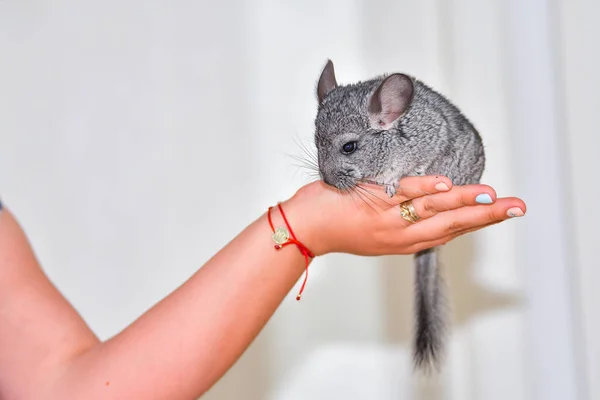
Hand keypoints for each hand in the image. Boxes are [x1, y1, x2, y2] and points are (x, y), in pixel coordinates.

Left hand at [281, 176, 526, 255]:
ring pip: (433, 209)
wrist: (305, 227)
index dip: (478, 223)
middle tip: (516, 206)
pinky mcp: (373, 202)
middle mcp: (401, 234)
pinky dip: (426, 189)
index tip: (503, 212)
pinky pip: (403, 193)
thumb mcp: (377, 230)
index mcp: (404, 241)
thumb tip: (427, 197)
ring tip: (492, 197)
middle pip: (451, 223)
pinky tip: (447, 185)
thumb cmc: (339, 221)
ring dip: (464, 202)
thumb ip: (402, 219)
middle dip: (486, 215)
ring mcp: (388, 219)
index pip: (449, 232)